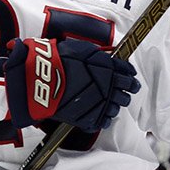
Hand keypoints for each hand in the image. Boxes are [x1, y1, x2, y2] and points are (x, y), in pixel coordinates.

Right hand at [4, 38, 139, 132]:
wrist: (40, 78)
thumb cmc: (57, 60)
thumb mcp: (80, 48)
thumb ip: (97, 55)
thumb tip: (108, 57)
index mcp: (109, 67)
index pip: (128, 73)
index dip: (129, 74)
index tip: (128, 76)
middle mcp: (109, 86)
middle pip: (128, 91)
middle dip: (125, 90)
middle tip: (119, 89)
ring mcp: (100, 103)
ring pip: (117, 107)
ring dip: (114, 104)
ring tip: (106, 101)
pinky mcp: (90, 117)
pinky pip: (104, 121)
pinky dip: (102, 118)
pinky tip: (98, 114)